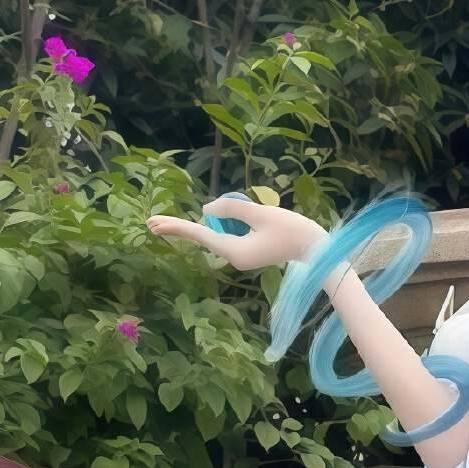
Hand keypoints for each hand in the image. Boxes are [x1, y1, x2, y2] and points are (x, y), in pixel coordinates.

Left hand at [147, 194, 327, 274]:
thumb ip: (232, 210)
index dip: (176, 226)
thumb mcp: (261, 213)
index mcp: (234, 250)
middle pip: (204, 236)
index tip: (153, 223)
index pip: (200, 235)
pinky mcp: (250, 252)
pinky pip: (230, 235)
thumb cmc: (294, 230)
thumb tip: (206, 210)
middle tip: (150, 221)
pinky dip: (227, 224)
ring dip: (214, 222)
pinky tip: (236, 217)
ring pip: (218, 234)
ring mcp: (242, 256)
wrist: (318, 250)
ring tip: (229, 215)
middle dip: (180, 228)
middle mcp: (234, 257)